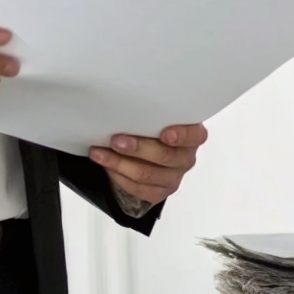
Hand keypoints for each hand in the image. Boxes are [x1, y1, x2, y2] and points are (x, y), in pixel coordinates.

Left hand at [90, 123, 207, 206]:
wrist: (149, 152)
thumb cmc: (154, 127)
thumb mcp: (159, 116)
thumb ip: (152, 112)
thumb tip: (126, 100)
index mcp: (192, 135)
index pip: (194, 136)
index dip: (181, 136)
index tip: (165, 134)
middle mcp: (186, 158)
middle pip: (165, 156)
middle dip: (138, 148)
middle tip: (115, 140)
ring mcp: (173, 178)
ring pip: (146, 175)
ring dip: (119, 163)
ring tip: (99, 153)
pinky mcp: (158, 193)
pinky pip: (137, 189)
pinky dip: (118, 176)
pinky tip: (105, 165)